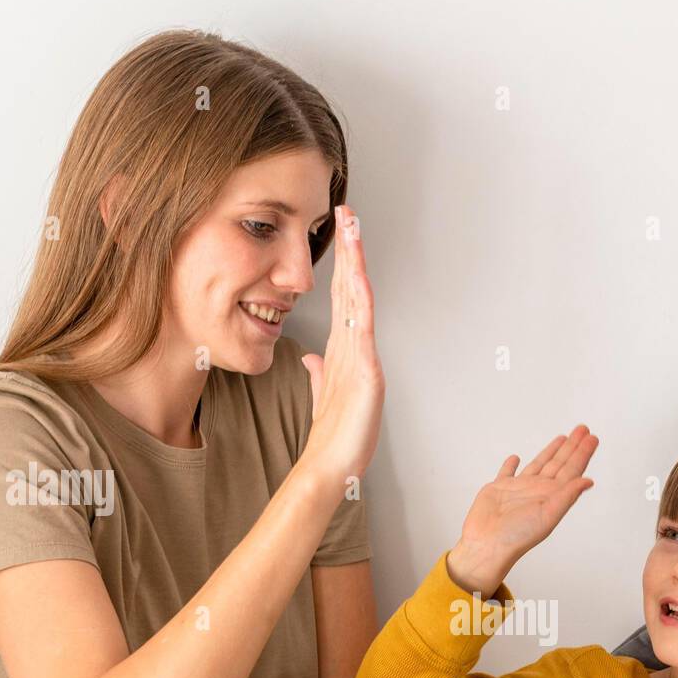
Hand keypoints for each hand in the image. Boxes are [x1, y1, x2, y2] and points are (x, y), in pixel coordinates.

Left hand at [297, 205, 384, 489]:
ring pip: (360, 302)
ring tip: (355, 231)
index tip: (338, 230)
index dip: (340, 262)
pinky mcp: (367, 376)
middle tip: (348, 212)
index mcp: (343, 351)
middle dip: (351, 250)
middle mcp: (356, 349)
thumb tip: (309, 356)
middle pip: (353, 289)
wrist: (331, 465)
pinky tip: (363, 282)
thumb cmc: (336, 436)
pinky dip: (364, 306)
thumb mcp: (322, 394)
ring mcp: (364, 360)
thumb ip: (318, 372)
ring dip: (357, 265)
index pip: (342, 297)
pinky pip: (364, 334)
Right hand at [446, 427, 597, 593]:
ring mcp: (518, 489)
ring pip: (539, 464)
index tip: (592, 437)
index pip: (572, 470)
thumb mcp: (548, 515)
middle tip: (583, 429)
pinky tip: (516, 458)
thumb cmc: (517, 535)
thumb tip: (589, 481)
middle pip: (559, 463)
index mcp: (552, 496)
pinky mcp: (499, 488)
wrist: (487, 544)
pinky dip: (511, 465)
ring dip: (551, 451)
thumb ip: (567, 496)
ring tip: (562, 437)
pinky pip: (507, 472)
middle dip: (572, 446)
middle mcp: (538, 490)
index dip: (582, 453)